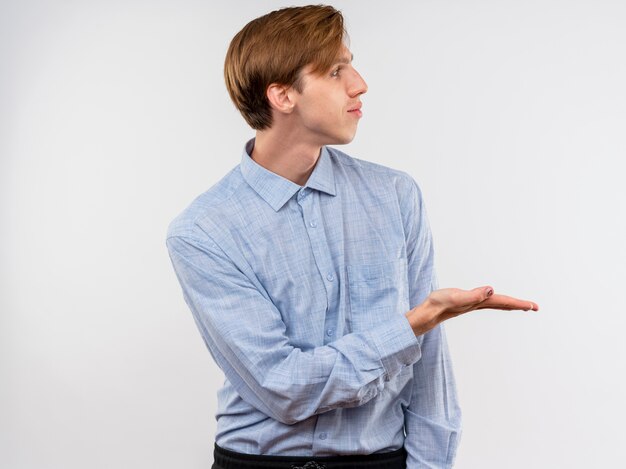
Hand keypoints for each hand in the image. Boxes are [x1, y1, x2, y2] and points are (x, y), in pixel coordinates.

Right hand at [405, 286, 537, 335]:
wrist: (428, 311)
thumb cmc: (440, 303)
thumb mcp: (457, 296)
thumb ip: (474, 295)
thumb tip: (492, 290)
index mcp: (480, 302)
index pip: (504, 302)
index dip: (519, 303)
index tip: (534, 306)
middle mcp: (479, 304)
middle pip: (503, 305)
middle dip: (519, 305)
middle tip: (535, 307)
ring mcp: (473, 304)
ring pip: (496, 304)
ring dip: (509, 304)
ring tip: (520, 305)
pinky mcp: (467, 302)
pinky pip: (487, 301)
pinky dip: (496, 301)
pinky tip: (493, 299)